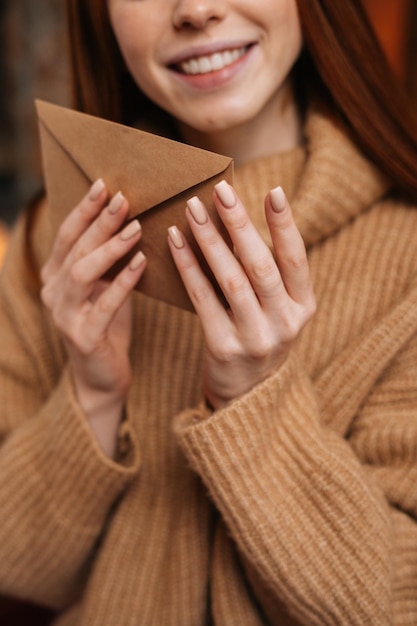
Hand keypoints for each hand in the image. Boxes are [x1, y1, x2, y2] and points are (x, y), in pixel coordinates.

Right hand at [41, 179, 145, 454]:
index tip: (105, 184)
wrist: (103, 376)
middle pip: (74, 247)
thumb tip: (132, 219)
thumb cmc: (108, 325)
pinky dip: (123, 280)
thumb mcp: (105, 286)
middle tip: (124, 197)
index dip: (85, 209)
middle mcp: (53, 292)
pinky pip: (104, 304)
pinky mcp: (83, 337)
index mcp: (56, 275)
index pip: (67, 235)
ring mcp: (64, 316)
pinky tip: (142, 261)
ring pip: (83, 272)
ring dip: (109, 246)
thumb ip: (108, 259)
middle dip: (99, 221)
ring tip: (136, 227)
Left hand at [168, 181, 315, 409]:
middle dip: (240, 225)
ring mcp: (256, 338)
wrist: (247, 395)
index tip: (274, 191)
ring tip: (192, 209)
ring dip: (210, 241)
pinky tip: (174, 242)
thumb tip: (236, 218)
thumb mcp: (278, 310)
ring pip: (231, 280)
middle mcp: (285, 323)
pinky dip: (188, 267)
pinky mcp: (224, 348)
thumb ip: (268, 274)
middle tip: (221, 190)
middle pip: (261, 265)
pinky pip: (203, 300)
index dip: (285, 226)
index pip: (296, 259)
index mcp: (303, 306)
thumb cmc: (260, 336)